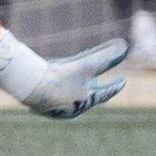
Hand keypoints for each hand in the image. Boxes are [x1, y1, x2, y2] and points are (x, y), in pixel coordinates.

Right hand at [0, 28, 127, 119]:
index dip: (114, 85)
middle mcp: (72, 108)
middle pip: (88, 97)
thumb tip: (125, 46)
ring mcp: (56, 109)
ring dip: (76, 91)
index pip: (105, 93)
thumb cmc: (60, 77)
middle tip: (100, 83)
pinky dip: (57, 93)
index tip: (123, 80)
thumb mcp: (87, 64)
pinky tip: (52, 91)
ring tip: (77, 86)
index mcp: (85, 101)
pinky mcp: (41, 106)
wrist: (30, 86)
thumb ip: (106, 56)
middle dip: (95, 89)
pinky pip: (53, 100)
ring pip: (70, 99)